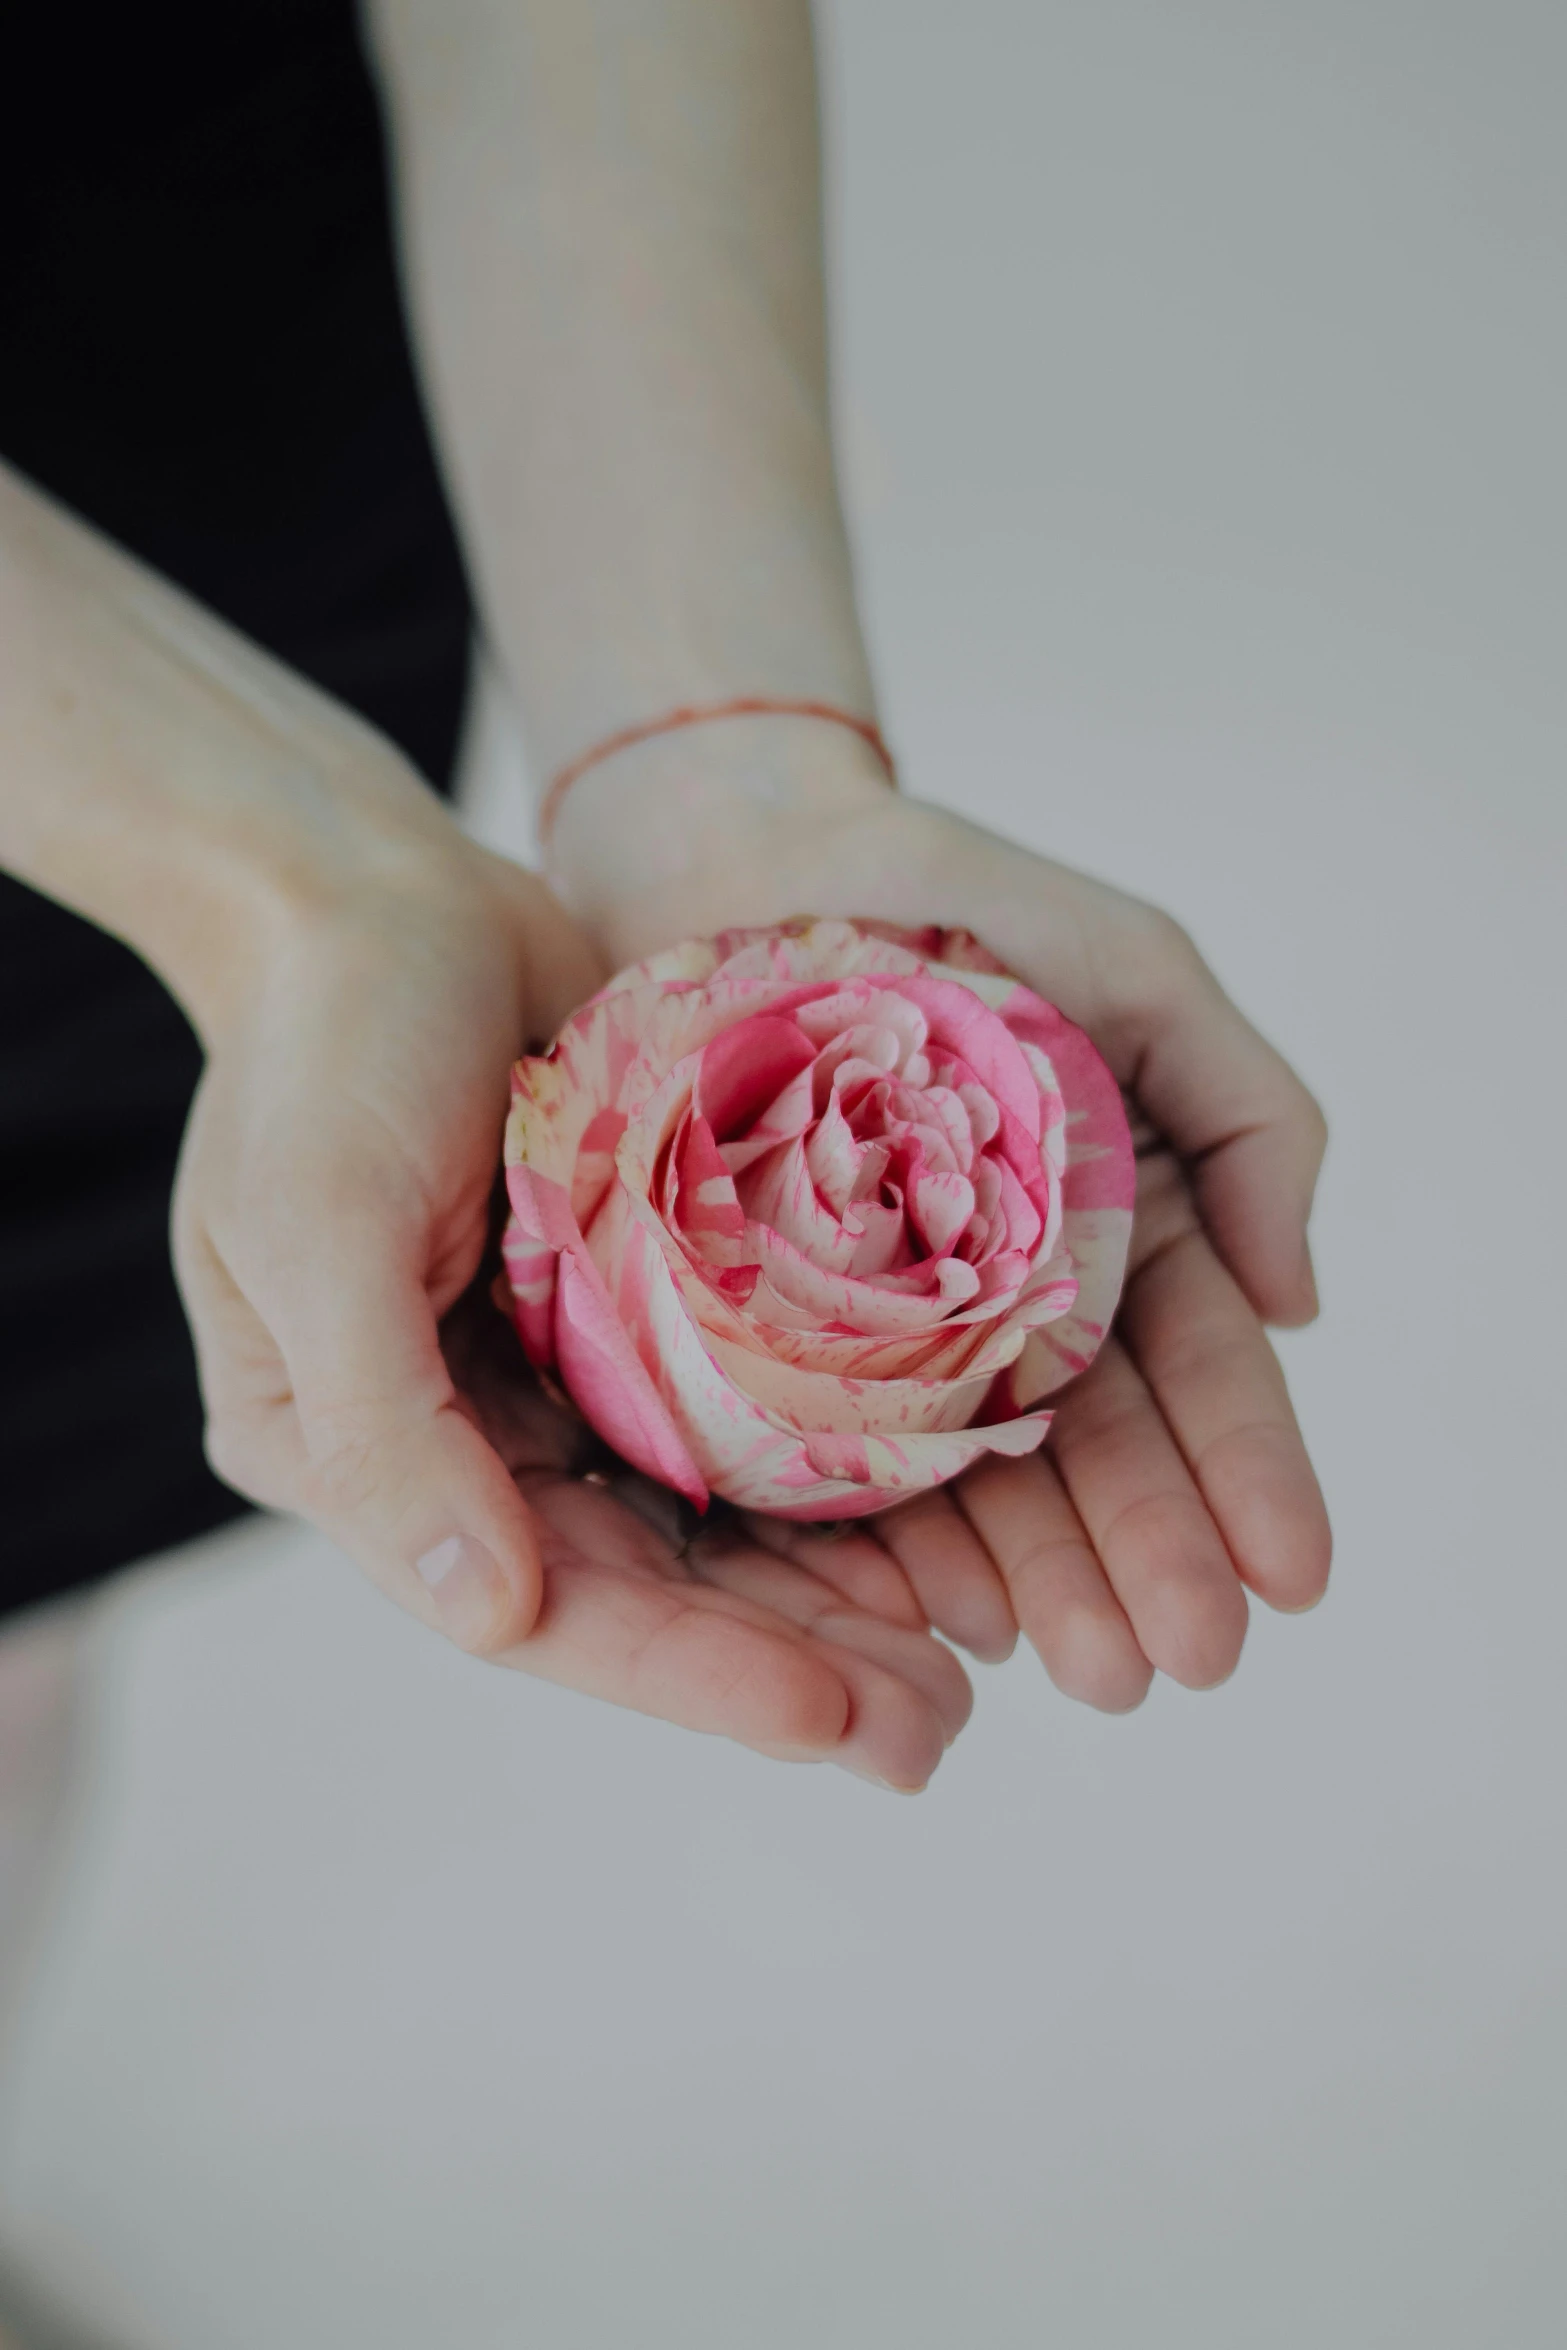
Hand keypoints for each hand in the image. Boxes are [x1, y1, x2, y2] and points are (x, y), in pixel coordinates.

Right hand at [173, 807, 967, 1786]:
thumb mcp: (312, 1225)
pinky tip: (931, 1526)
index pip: (534, 1603)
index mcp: (355, 1453)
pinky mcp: (626, 1301)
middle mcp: (459, 1440)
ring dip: (825, 1597)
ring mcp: (548, 1374)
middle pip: (639, 1586)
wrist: (373, 893)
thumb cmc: (324, 1043)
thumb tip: (489, 1616)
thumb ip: (386, 1428)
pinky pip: (736, 1417)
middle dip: (784, 1665)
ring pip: (703, 1523)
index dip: (690, 1674)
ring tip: (961, 1670)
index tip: (839, 1719)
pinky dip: (825, 1477)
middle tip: (935, 1734)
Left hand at [562, 779, 1331, 1706]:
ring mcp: (885, 1331)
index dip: (1249, 1475)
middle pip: (1092, 1454)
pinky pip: (830, 1455)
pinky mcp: (762, 1335)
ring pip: (977, 1482)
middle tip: (1179, 1663)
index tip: (1291, 1578)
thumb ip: (1248, 1117)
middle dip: (1145, 1563)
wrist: (744, 852)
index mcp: (1114, 1232)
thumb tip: (1305, 1304)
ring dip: (1039, 1583)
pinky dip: (894, 1540)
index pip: (1196, 1373)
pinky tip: (938, 1612)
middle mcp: (1008, 1302)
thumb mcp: (1143, 975)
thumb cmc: (961, 899)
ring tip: (1085, 1668)